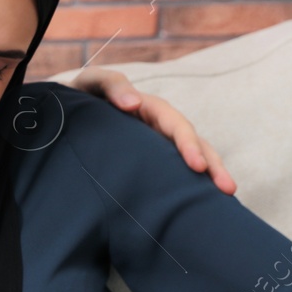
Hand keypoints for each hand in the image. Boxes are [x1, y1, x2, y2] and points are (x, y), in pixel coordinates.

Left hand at [64, 66, 235, 195]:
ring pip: (190, 161)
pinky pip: (174, 176)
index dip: (188, 144)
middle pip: (193, 145)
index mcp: (150, 110)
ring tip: (225, 199)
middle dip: (212, 166)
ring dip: (208, 179)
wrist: (65, 117)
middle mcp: (159, 130)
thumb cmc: (82, 99)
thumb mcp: (93, 83)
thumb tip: (134, 103)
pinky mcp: (151, 167)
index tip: (197, 166)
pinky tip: (201, 207)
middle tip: (226, 189)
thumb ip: (112, 86)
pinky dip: (189, 189)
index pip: (176, 125)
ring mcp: (157, 148)